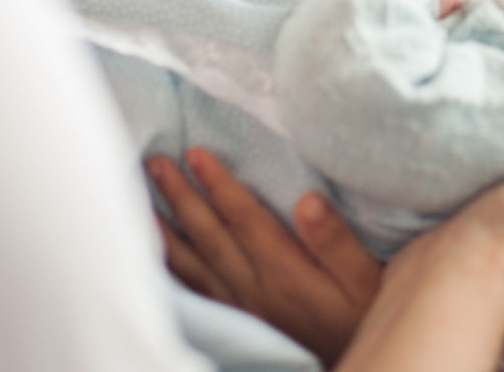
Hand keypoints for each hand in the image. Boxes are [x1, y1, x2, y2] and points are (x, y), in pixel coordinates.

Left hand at [147, 150, 380, 363]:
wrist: (356, 364)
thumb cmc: (364, 312)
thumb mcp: (365, 277)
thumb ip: (335, 240)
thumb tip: (308, 200)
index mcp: (285, 271)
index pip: (244, 219)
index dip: (219, 185)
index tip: (196, 153)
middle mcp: (254, 287)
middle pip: (210, 235)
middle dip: (180, 197)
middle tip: (155, 162)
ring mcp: (240, 305)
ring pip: (193, 263)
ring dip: (165, 230)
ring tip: (138, 200)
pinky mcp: (235, 317)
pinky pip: (193, 290)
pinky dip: (170, 268)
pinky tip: (154, 252)